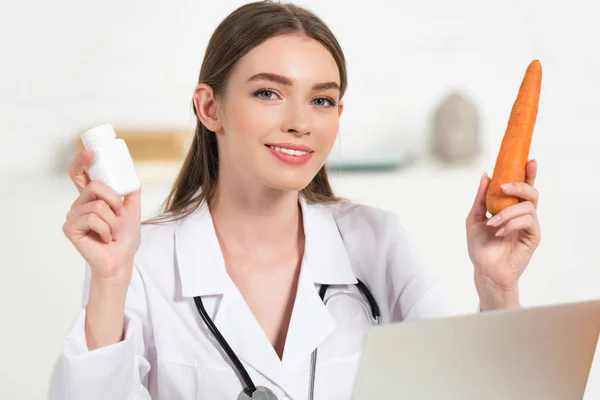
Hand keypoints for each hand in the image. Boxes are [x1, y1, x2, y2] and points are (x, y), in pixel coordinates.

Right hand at [62, 149, 141, 283]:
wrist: (121, 259)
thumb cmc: (125, 237)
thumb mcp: (132, 209)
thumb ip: (131, 191)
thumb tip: (132, 173)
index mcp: (92, 198)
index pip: (80, 175)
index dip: (82, 161)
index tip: (91, 153)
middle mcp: (80, 204)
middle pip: (95, 186)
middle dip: (114, 201)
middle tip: (119, 215)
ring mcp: (73, 215)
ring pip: (97, 205)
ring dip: (113, 220)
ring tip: (112, 231)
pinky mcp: (70, 227)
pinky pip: (92, 219)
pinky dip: (105, 229)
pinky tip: (104, 238)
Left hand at [465, 159, 540, 309]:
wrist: (484, 269)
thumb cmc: (480, 246)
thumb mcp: (474, 218)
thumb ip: (481, 198)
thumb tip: (486, 175)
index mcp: (510, 207)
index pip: (523, 187)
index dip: (528, 172)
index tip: (529, 159)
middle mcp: (522, 214)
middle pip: (532, 192)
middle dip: (520, 185)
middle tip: (504, 187)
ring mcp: (529, 225)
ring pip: (528, 206)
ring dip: (507, 212)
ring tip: (492, 223)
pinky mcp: (533, 237)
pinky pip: (529, 221)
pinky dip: (512, 223)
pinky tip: (500, 232)